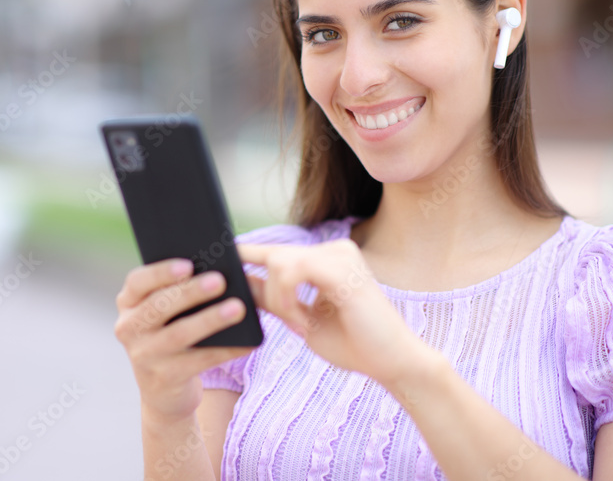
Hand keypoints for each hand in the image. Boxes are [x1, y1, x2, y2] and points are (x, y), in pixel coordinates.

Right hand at [113, 259, 252, 422]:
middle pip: (159, 306)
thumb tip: (215, 271)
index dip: (161, 272)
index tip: (188, 265)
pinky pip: (199, 361)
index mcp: (128, 303)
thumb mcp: (162, 312)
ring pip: (179, 334)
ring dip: (210, 319)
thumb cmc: (169, 333)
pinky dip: (225, 350)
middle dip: (190, 292)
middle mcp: (129, 328)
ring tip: (237, 308)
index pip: (137, 282)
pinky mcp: (164, 378)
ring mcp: (144, 355)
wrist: (162, 388)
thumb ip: (175, 291)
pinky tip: (246, 342)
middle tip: (220, 281)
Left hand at [239, 239, 427, 386]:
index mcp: (326, 258)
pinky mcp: (341, 267)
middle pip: (273, 255)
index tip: (218, 260)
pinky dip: (288, 300)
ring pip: (279, 263)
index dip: (247, 255)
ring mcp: (340, 254)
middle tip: (286, 323)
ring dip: (278, 300)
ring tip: (298, 325)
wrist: (393, 362)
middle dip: (265, 291)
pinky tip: (302, 322)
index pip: (277, 250)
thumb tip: (238, 282)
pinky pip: (292, 271)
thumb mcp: (301, 318)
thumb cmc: (353, 344)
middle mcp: (334, 249)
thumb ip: (273, 299)